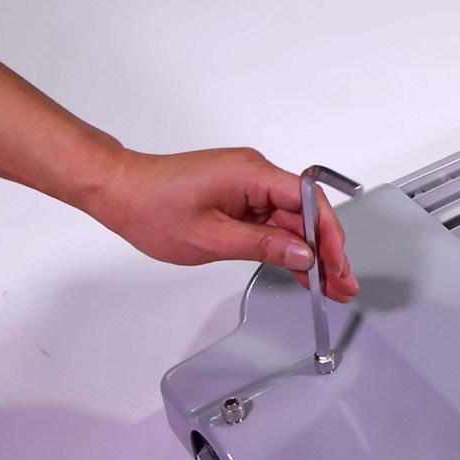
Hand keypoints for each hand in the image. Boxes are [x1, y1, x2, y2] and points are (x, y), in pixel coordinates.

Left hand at [93, 147, 359, 301]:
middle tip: (341, 284)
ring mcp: (249, 185)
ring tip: (330, 285)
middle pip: (306, 214)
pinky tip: (305, 271)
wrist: (118, 191)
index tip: (336, 265)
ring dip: (312, 254)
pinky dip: (289, 247)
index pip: (308, 201)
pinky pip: (275, 222)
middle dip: (326, 251)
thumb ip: (264, 246)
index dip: (327, 235)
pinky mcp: (241, 197)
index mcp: (251, 174)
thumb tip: (303, 255)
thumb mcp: (211, 238)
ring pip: (293, 222)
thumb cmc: (151, 206)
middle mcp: (255, 174)